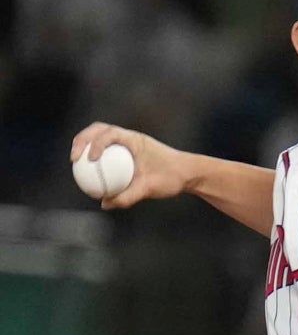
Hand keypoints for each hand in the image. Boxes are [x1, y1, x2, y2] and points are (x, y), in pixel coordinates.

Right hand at [70, 122, 189, 209]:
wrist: (188, 174)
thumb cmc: (172, 177)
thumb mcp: (151, 188)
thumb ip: (129, 196)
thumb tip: (105, 204)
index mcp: (135, 140)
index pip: (109, 133)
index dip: (95, 143)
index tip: (89, 160)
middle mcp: (130, 138)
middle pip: (99, 130)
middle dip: (82, 140)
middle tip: (73, 158)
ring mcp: (128, 144)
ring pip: (101, 139)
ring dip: (86, 146)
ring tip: (76, 164)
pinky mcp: (128, 154)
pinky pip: (108, 153)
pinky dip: (97, 159)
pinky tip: (90, 177)